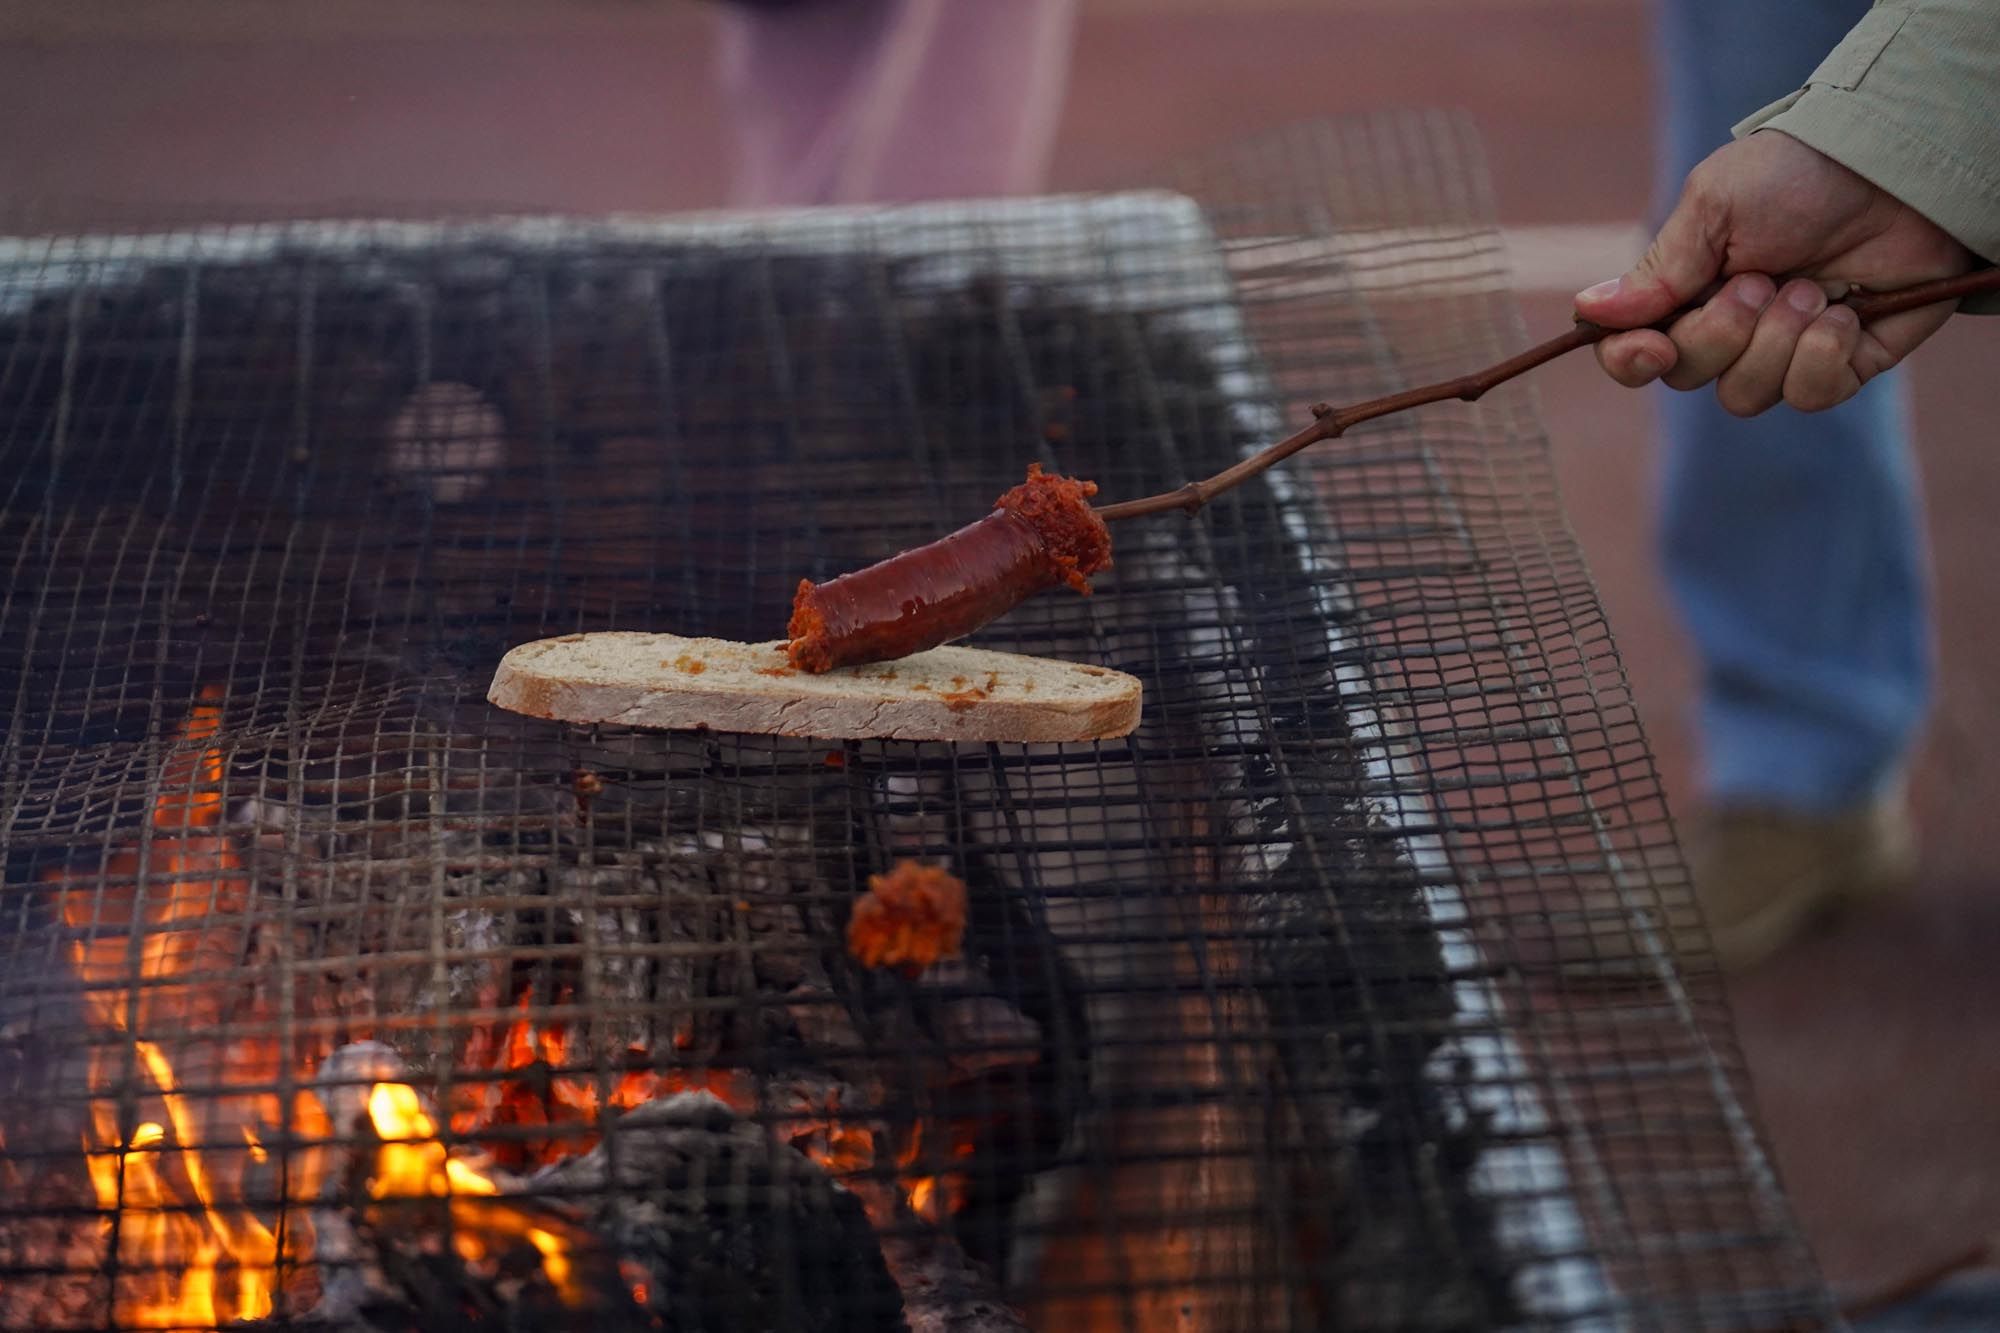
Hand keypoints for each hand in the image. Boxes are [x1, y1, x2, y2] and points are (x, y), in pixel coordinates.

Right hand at [1575, 130, 1973, 415]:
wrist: (1896, 168)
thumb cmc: (1798, 175)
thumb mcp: (1714, 206)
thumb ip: (1658, 269)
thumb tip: (1587, 311)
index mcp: (1689, 292)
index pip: (1635, 354)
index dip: (1632, 361)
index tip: (1653, 347)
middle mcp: (1731, 330)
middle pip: (1688, 378)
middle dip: (1722, 334)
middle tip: (1762, 281)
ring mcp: (1786, 351)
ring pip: (1746, 396)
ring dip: (1777, 340)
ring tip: (1811, 288)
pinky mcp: (1844, 365)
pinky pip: (1811, 396)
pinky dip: (1824, 354)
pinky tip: (1846, 310)